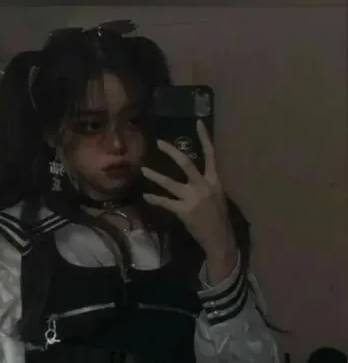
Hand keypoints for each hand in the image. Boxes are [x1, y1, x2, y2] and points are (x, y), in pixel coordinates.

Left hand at [141, 120, 235, 257]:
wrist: (220, 239)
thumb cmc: (219, 218)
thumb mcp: (218, 196)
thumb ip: (207, 184)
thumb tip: (195, 175)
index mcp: (214, 181)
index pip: (211, 155)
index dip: (204, 138)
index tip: (197, 123)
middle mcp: (203, 186)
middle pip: (186, 163)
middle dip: (172, 152)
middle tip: (159, 143)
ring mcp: (192, 198)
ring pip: (170, 183)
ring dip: (155, 176)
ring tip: (143, 170)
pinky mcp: (183, 211)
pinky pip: (165, 202)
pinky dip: (155, 199)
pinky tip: (146, 196)